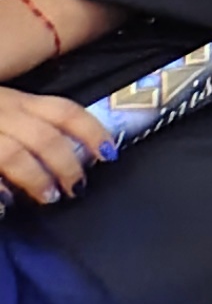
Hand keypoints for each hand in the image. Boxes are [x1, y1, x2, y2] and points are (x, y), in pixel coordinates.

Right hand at [0, 87, 110, 205]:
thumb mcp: (7, 107)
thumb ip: (34, 123)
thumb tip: (82, 152)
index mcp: (18, 99)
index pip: (64, 111)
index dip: (91, 131)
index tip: (110, 154)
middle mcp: (1, 111)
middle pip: (44, 138)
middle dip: (66, 164)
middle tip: (77, 187)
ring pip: (13, 155)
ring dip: (35, 179)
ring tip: (49, 197)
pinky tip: (4, 205)